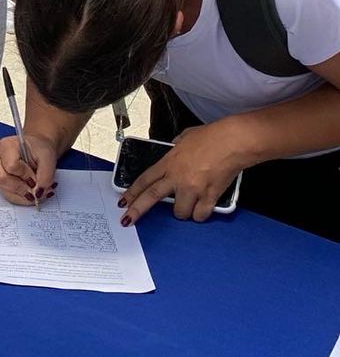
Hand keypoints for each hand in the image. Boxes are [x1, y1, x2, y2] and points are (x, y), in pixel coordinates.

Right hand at [0, 133, 60, 205]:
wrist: (36, 150)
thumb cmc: (39, 150)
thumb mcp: (48, 158)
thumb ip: (45, 176)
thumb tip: (38, 193)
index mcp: (6, 146)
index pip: (11, 166)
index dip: (26, 176)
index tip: (36, 178)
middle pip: (2, 180)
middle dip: (21, 189)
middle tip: (36, 190)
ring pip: (4, 190)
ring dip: (22, 196)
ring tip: (36, 192)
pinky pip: (7, 195)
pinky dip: (21, 198)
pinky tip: (30, 193)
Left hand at [121, 123, 245, 224]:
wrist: (232, 142)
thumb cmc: (211, 136)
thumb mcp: (184, 138)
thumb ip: (175, 148)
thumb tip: (174, 151)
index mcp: (169, 162)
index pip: (144, 180)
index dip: (132, 192)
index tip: (124, 200)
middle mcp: (177, 177)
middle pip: (151, 197)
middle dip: (137, 210)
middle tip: (128, 220)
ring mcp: (193, 188)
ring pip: (179, 212)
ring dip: (183, 211)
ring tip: (189, 203)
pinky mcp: (209, 197)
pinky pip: (200, 215)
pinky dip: (201, 214)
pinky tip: (203, 207)